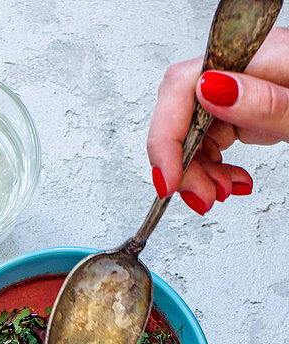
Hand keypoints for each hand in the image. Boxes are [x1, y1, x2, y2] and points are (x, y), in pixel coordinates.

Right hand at [147, 26, 288, 213]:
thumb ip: (263, 103)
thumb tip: (211, 89)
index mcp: (258, 58)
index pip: (183, 86)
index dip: (167, 137)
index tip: (170, 181)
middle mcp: (244, 69)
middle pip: (180, 111)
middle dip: (181, 162)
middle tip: (200, 197)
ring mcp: (244, 88)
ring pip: (190, 131)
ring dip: (196, 173)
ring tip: (220, 193)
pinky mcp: (245, 108)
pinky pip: (210, 139)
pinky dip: (211, 169)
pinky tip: (230, 182)